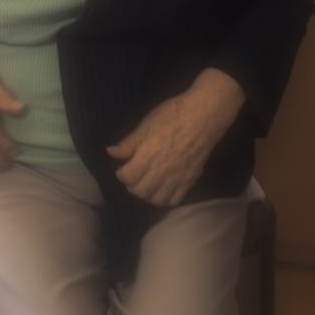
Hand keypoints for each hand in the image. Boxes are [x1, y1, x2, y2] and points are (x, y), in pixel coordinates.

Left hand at [106, 68, 245, 206]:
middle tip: (134, 175)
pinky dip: (166, 198)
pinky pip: (175, 200)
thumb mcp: (146, 124)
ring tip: (148, 183)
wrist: (203, 116)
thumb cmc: (172, 115)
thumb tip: (111, 152)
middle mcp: (161, 172)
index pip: (127, 177)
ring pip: (157, 199)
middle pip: (140, 191)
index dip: (122, 173)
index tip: (124, 167)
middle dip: (133, 185)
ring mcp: (176, 178)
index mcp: (147, 157)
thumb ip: (128, 142)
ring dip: (148, 194)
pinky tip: (164, 188)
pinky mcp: (190, 180)